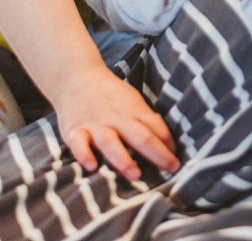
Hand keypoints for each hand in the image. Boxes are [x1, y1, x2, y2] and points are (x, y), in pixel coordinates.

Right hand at [52, 64, 178, 180]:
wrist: (76, 76)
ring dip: (123, 158)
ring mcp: (94, 125)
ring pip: (110, 142)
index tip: (178, 161)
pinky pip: (78, 144)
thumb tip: (167, 142)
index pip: (156, 127)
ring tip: (135, 175)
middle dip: (156, 154)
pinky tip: (92, 166)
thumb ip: (146, 120)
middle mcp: (116, 119)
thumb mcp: (132, 101)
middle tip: (171, 169)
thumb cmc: (110, 94)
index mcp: (134, 110)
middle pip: (140, 136)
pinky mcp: (73, 131)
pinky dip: (84, 154)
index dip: (168, 144)